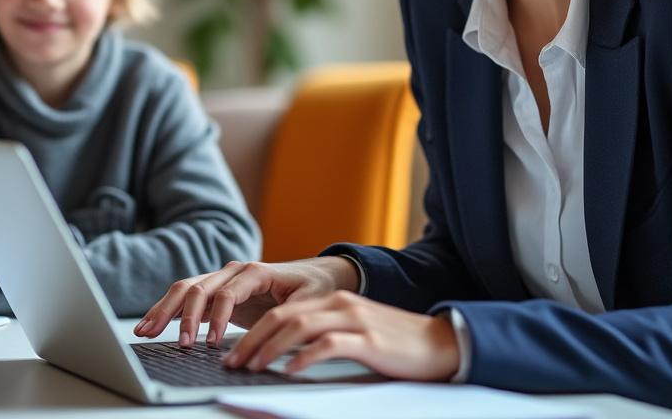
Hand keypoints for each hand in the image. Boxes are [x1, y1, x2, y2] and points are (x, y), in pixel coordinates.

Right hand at [134, 257, 358, 346]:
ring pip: (186, 290)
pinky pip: (186, 298)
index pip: (227, 294)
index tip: (208, 343)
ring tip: (146, 331)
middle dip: (183, 316)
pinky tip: (149, 325)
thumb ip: (290, 316)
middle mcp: (233, 271)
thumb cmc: (313, 287)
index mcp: (255, 271)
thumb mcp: (310, 301)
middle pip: (198, 287)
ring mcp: (221, 279)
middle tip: (178, 343)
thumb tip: (273, 337)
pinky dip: (167, 310)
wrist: (315, 276)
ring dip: (165, 310)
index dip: (216, 318)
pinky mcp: (215, 291)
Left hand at [222, 291, 460, 380]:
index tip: (235, 352)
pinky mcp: (367, 340)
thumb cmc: (394, 344)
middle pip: (283, 317)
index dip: (253, 331)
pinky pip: (327, 345)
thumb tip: (284, 353)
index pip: (282, 311)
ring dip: (269, 348)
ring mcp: (354, 320)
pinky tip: (287, 370)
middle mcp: (340, 305)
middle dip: (252, 340)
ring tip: (252, 366)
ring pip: (298, 327)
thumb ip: (322, 335)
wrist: (438, 344)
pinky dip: (302, 358)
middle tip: (233, 362)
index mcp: (333, 301)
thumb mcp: (353, 332)